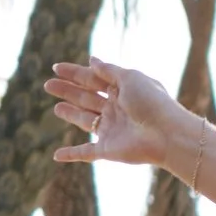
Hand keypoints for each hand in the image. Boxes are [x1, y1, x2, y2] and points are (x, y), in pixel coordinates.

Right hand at [47, 57, 189, 173]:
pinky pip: (86, 152)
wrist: (167, 135)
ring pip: (85, 120)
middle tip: (48, 85)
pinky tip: (57, 156)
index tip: (56, 68)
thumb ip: (109, 71)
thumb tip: (91, 59)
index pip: (93, 79)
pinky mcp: (108, 150)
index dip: (74, 73)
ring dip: (71, 115)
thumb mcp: (130, 78)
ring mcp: (112, 130)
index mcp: (123, 90)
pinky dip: (71, 154)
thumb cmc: (152, 102)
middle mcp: (116, 109)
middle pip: (86, 98)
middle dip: (67, 91)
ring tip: (56, 108)